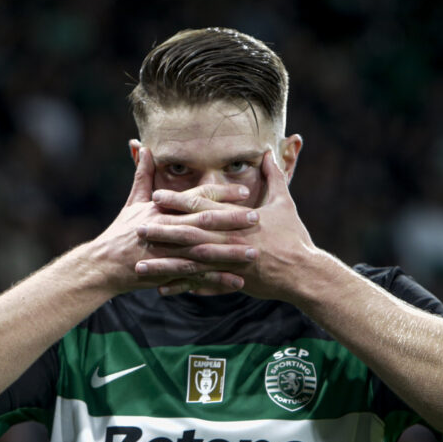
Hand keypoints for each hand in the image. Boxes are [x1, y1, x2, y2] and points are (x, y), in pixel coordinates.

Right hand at [93, 146, 259, 294]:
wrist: (103, 265)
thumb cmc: (120, 232)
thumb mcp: (132, 201)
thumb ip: (142, 175)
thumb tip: (143, 146)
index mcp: (162, 208)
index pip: (196, 197)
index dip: (222, 194)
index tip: (245, 193)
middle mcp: (166, 227)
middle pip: (204, 221)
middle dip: (232, 220)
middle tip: (257, 218)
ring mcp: (167, 251)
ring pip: (204, 250)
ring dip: (229, 252)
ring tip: (253, 252)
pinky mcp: (167, 272)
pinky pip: (196, 277)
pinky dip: (217, 280)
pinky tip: (238, 281)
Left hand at [136, 151, 316, 299]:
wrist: (304, 273)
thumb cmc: (294, 236)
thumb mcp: (285, 202)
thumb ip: (273, 176)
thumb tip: (268, 152)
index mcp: (238, 220)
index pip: (202, 207)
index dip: (178, 201)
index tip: (155, 196)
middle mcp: (230, 241)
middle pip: (189, 235)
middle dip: (162, 231)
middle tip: (137, 227)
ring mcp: (229, 264)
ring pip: (190, 264)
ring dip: (165, 264)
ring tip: (141, 265)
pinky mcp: (232, 282)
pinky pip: (203, 285)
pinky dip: (183, 287)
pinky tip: (163, 289)